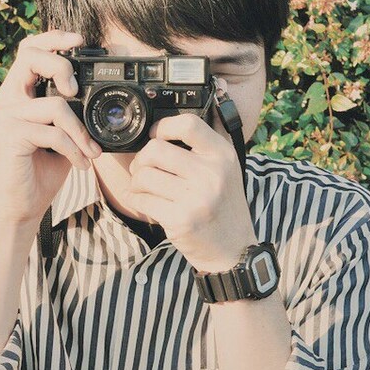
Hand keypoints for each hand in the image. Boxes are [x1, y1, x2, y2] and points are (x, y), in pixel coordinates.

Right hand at [0, 30, 101, 224]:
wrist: (18, 207)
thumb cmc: (40, 170)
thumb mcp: (59, 134)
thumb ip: (68, 112)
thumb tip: (96, 97)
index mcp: (17, 94)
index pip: (28, 50)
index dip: (52, 38)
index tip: (78, 40)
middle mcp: (6, 100)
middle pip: (31, 57)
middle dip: (61, 66)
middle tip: (76, 91)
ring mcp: (5, 117)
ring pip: (55, 105)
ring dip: (81, 132)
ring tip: (91, 153)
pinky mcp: (9, 136)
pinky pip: (53, 133)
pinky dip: (74, 150)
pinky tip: (80, 165)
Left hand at [125, 113, 256, 272]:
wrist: (234, 250)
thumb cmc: (223, 205)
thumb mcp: (226, 169)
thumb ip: (204, 145)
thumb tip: (176, 120)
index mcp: (223, 155)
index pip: (188, 125)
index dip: (163, 126)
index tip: (155, 135)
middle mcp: (212, 173)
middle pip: (156, 150)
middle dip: (141, 159)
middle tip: (142, 169)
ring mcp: (197, 197)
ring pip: (144, 175)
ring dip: (136, 182)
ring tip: (143, 188)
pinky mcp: (181, 219)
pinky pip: (142, 199)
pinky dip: (135, 199)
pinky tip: (143, 202)